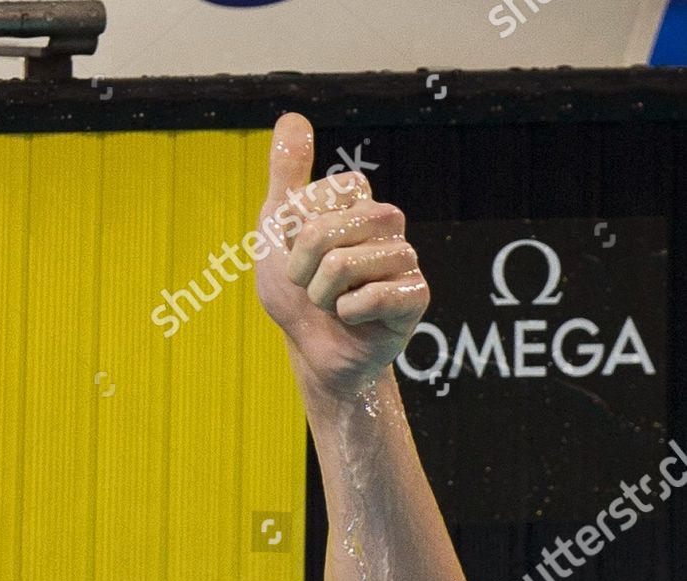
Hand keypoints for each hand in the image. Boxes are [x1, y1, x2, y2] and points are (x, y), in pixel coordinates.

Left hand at [254, 112, 428, 396]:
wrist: (313, 349)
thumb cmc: (297, 290)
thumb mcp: (278, 228)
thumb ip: (286, 174)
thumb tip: (292, 117)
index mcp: (358, 201)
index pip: (324, 194)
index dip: (295, 230)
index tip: (296, 252)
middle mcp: (388, 223)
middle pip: (330, 228)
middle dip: (303, 265)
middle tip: (311, 284)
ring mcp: (406, 258)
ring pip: (346, 264)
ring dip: (322, 294)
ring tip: (332, 303)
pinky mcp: (416, 296)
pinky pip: (375, 296)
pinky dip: (348, 314)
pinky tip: (356, 319)